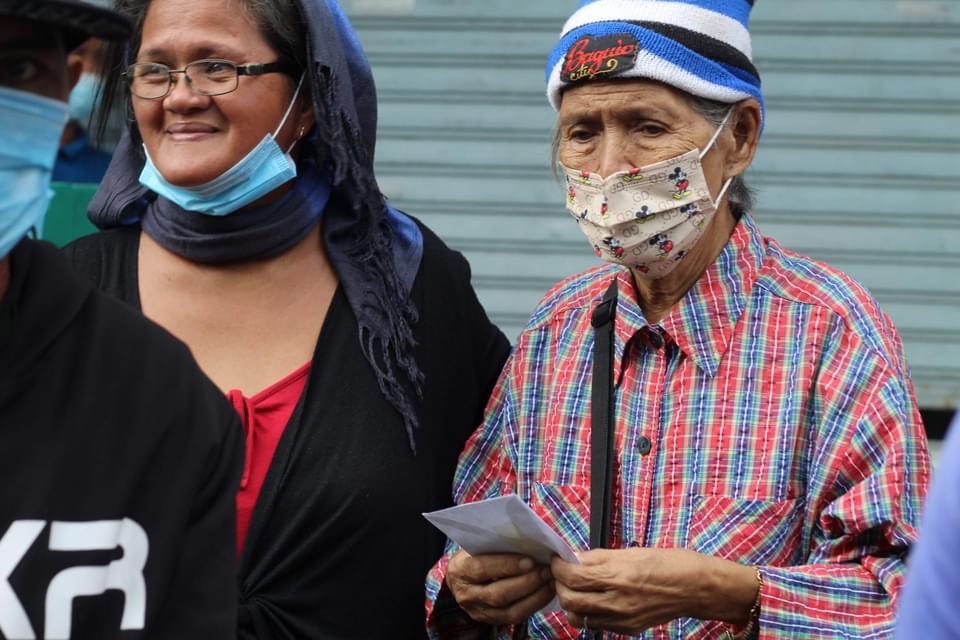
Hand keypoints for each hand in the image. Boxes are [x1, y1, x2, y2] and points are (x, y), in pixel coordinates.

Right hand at [445, 550, 554, 624]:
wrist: (463, 576)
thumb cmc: (477, 552)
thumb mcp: (480, 544)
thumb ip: (497, 543)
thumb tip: (528, 540)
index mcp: (459, 570)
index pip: (482, 568)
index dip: (507, 565)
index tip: (530, 560)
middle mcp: (465, 594)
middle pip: (498, 594)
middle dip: (526, 582)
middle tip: (546, 570)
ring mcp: (477, 611)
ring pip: (509, 610)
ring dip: (534, 596)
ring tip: (550, 581)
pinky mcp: (491, 620)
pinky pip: (515, 618)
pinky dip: (534, 605)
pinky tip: (546, 592)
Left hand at [550, 548, 756, 634]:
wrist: (696, 589)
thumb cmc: (668, 563)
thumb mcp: (631, 551)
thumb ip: (598, 557)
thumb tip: (574, 557)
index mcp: (618, 575)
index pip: (573, 576)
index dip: (558, 567)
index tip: (557, 560)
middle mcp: (617, 601)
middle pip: (570, 599)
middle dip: (560, 585)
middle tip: (563, 573)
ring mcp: (622, 619)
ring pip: (578, 616)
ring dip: (571, 601)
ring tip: (576, 588)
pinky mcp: (627, 629)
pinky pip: (596, 624)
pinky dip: (588, 612)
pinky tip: (594, 599)